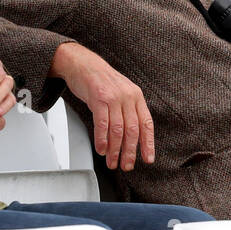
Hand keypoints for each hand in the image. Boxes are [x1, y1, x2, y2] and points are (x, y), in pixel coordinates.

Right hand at [51, 41, 153, 171]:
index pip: (146, 124)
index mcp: (136, 96)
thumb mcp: (121, 92)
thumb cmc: (100, 80)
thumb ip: (128, 111)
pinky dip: (102, 139)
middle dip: (130, 152)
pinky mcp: (99, 98)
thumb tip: (131, 137)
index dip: (148, 143)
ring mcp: (113, 97)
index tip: (147, 158)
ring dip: (115, 149)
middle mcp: (127, 96)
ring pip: (118, 130)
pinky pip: (102, 123)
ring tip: (112, 161)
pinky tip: (101, 149)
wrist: (82, 63)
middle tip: (126, 165)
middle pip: (132, 130)